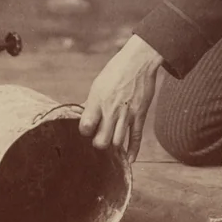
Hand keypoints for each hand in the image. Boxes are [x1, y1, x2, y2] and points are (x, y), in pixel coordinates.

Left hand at [79, 34, 163, 161]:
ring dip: (114, 145)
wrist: (139, 61)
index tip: (87, 128)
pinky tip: (130, 159)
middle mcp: (111, 110)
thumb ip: (90, 102)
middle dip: (99, 143)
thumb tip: (82, 114)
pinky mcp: (139, 115)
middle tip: (100, 137)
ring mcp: (127, 114)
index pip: (85, 127)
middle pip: (101, 141)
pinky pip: (136, 138)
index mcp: (97, 101)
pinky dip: (133, 151)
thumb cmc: (116, 71)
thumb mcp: (98, 84)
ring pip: (117, 143)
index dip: (85, 131)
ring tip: (112, 141)